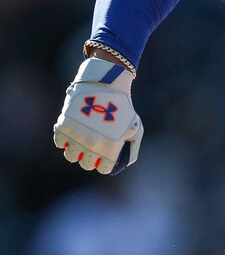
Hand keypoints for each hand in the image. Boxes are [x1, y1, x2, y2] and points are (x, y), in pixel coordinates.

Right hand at [53, 58, 142, 174]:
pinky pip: (59, 143)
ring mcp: (77, 135)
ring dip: (76, 151)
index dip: (105, 164)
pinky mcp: (63, 125)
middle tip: (93, 149)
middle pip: (86, 165)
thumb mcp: (136, 128)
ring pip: (71, 156)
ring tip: (82, 141)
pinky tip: (73, 131)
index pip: (103, 169)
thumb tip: (123, 164)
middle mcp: (92, 143)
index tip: (104, 156)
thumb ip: (132, 148)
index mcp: (111, 146)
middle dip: (90, 159)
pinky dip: (65, 139)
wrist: (106, 85)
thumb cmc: (123, 108)